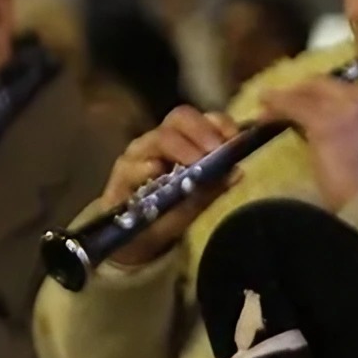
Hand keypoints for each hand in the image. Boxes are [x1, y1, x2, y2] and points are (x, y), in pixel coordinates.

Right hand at [97, 107, 244, 267]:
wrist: (136, 240)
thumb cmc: (169, 213)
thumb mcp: (196, 201)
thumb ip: (215, 186)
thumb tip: (238, 172)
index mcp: (185, 141)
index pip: (205, 119)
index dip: (221, 125)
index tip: (235, 141)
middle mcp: (160, 140)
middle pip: (180, 117)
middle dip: (201, 131)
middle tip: (215, 151)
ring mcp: (138, 154)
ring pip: (158, 137)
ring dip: (179, 147)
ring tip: (195, 161)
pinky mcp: (120, 174)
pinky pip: (132, 166)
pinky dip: (146, 167)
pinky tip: (157, 172)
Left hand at [261, 74, 357, 213]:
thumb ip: (349, 128)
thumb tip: (315, 124)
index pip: (339, 87)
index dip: (315, 93)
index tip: (300, 101)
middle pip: (321, 84)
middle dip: (298, 92)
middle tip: (276, 102)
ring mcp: (345, 108)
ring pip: (305, 95)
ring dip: (283, 100)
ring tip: (265, 109)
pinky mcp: (324, 123)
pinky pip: (293, 108)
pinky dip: (276, 109)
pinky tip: (262, 116)